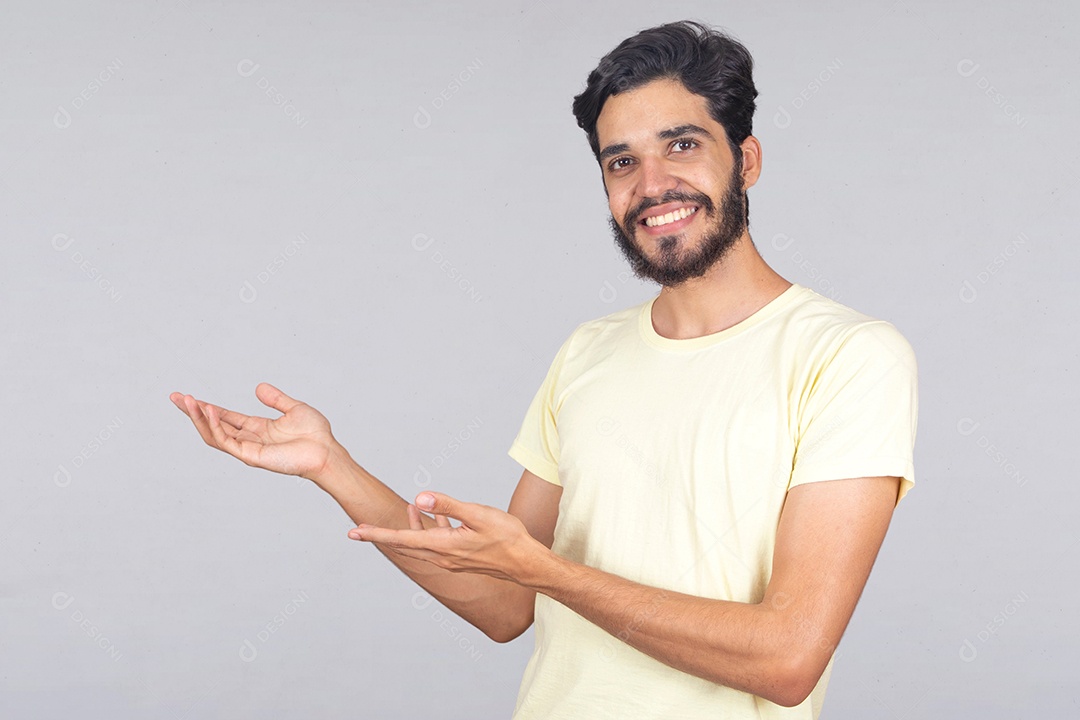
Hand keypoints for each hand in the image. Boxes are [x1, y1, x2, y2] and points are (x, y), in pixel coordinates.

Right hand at [169, 382, 340, 482]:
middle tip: (175, 397)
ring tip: (188, 401)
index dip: (206, 407)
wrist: (326, 451)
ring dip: (199, 418)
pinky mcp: (251, 456)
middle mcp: (249, 439)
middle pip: (213, 425)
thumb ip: (275, 399)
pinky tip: (210, 411)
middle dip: (193, 412)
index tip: (186, 396)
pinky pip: (227, 441)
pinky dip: (215, 427)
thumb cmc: (315, 434)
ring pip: (214, 434)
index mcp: (257, 428)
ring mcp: (248, 448)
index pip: (224, 417)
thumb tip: (258, 387)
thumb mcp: (293, 408)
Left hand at [349, 492, 550, 584]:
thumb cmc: (507, 538)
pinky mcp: (460, 559)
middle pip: (405, 545)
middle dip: (383, 536)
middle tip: (359, 530)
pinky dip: (431, 530)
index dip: (377, 535)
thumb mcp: (478, 514)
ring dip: (410, 528)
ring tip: (409, 508)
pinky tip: (437, 517)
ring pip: (421, 544)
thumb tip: (420, 497)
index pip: (401, 540)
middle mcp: (442, 557)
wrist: (527, 564)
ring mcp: (451, 560)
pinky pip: (437, 544)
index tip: (355, 532)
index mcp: (443, 546)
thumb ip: (449, 505)